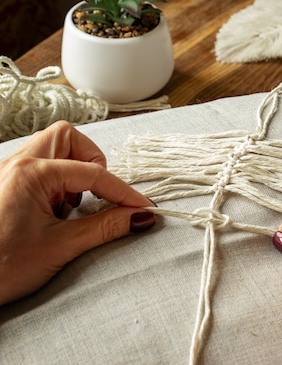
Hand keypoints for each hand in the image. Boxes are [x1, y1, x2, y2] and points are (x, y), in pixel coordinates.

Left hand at [0, 121, 154, 305]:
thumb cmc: (0, 267)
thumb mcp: (61, 246)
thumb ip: (105, 227)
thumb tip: (141, 218)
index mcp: (30, 173)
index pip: (93, 173)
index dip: (123, 192)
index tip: (144, 208)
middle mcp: (17, 164)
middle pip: (66, 137)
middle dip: (91, 160)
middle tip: (98, 193)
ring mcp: (8, 173)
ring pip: (51, 148)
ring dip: (73, 169)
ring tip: (73, 204)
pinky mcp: (6, 186)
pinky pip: (39, 166)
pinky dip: (57, 181)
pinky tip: (56, 210)